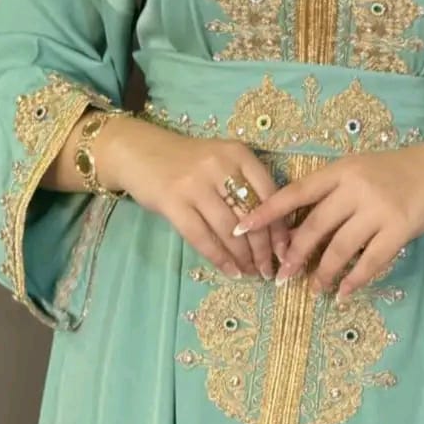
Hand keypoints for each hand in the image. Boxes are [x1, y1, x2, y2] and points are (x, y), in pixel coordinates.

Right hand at [98, 118, 289, 278]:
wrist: (138, 151)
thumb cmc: (186, 160)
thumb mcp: (221, 160)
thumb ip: (245, 184)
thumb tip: (272, 229)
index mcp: (238, 154)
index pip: (270, 195)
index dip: (279, 227)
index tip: (285, 250)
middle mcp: (220, 166)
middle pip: (251, 215)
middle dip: (263, 248)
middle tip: (269, 269)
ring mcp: (195, 184)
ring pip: (229, 230)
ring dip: (243, 257)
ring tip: (252, 272)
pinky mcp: (172, 201)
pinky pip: (202, 237)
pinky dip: (219, 258)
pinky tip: (230, 270)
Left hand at [232, 132, 423, 301]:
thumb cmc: (398, 170)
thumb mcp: (360, 169)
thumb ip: (333, 191)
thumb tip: (299, 225)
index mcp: (340, 170)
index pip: (295, 192)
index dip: (266, 211)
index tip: (241, 228)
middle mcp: (355, 187)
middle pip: (314, 226)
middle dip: (294, 255)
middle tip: (281, 276)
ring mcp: (378, 208)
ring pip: (340, 248)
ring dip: (324, 273)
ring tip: (314, 289)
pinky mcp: (399, 228)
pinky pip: (370, 261)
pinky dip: (355, 280)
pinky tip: (345, 292)